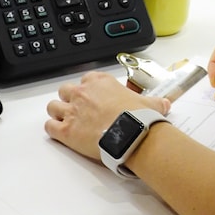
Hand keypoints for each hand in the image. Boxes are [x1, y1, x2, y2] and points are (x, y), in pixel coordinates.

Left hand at [44, 71, 170, 159]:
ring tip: (66, 121)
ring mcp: (72, 111)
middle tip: (79, 110)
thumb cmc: (138, 117)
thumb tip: (165, 103)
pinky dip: (53, 129)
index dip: (88, 89)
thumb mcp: (151, 103)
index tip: (94, 97)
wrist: (132, 135)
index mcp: (100, 82)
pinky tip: (60, 133)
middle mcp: (82, 93)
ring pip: (53, 107)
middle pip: (65, 90)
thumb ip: (156, 101)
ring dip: (58, 113)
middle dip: (70, 99)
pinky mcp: (66, 131)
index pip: (86, 79)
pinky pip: (49, 126)